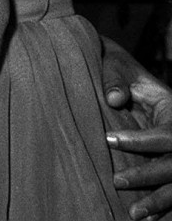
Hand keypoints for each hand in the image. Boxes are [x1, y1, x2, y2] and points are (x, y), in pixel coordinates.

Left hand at [104, 39, 171, 219]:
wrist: (131, 76)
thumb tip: (111, 99)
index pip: (165, 135)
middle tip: (117, 181)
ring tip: (134, 214)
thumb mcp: (119, 67)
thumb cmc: (124, 71)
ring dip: (159, 202)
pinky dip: (166, 208)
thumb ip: (115, 80)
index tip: (108, 140)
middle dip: (146, 176)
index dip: (139, 141)